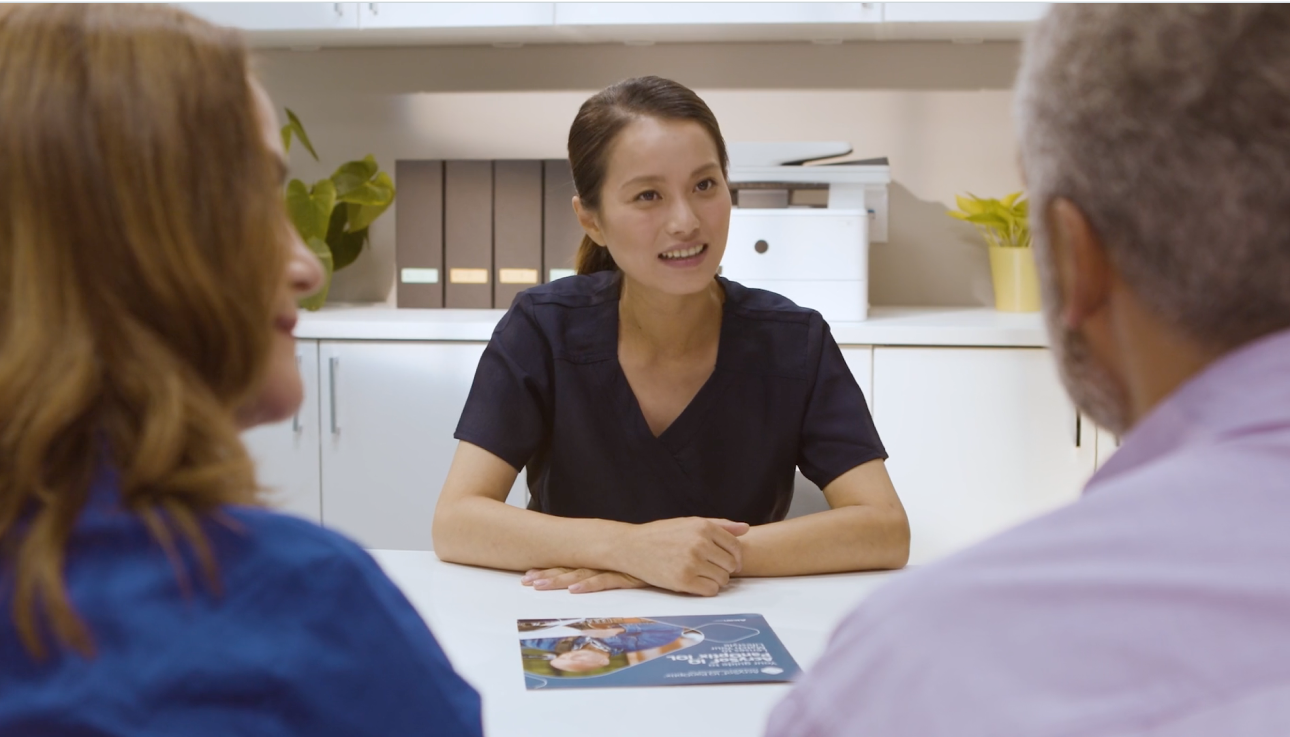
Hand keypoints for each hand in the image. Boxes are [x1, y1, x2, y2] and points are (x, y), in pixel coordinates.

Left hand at [521, 567, 645, 593]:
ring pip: (582, 574)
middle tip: (526, 582)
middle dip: (547, 575)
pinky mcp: (630, 576)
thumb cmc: (652, 555)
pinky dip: (590, 585)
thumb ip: (611, 565)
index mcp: (602, 556)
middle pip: (571, 568)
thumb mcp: (628, 561)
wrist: (677, 547)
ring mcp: (616, 568)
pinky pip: (606, 581)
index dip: (550, 568)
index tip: (530, 573)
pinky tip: (575, 591)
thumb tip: (592, 572)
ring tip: (539, 585)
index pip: (571, 562)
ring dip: (560, 580)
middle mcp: (605, 560)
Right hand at [615, 518, 749, 596]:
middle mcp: (700, 543)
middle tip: (711, 569)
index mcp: (703, 527)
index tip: (730, 563)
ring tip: (701, 575)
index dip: (736, 557)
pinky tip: (695, 583)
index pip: (735, 546)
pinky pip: (710, 590)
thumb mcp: (690, 523)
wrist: (632, 547)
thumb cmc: (662, 534)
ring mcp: (692, 563)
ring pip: (722, 579)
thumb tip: (746, 528)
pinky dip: (707, 589)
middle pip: (730, 565)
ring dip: (715, 580)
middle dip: (724, 569)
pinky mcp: (683, 581)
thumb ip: (720, 525)